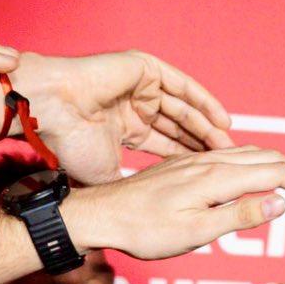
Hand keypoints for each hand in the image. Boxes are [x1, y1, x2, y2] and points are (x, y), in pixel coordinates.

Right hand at [10, 47, 231, 180]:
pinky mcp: (144, 69)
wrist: (51, 112)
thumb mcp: (107, 175)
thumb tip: (144, 214)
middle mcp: (137, 106)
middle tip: (233, 165)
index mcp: (128, 129)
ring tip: (234, 146)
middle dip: (208, 146)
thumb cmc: (70, 145)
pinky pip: (181, 86)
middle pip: (183, 127)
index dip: (193, 162)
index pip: (170, 146)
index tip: (217, 181)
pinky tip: (222, 122)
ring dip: (209, 127)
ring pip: (185, 107)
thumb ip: (130, 188)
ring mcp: (141, 86)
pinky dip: (203, 103)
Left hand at [68, 148, 284, 261]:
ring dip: (284, 169)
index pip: (276, 173)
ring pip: (252, 155)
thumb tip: (280, 202)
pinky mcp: (187, 168)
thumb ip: (238, 215)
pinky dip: (259, 168)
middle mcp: (209, 162)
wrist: (101, 216)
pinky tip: (259, 180)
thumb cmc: (143, 232)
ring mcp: (197, 163)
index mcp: (216, 177)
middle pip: (270, 158)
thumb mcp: (194, 232)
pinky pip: (232, 159)